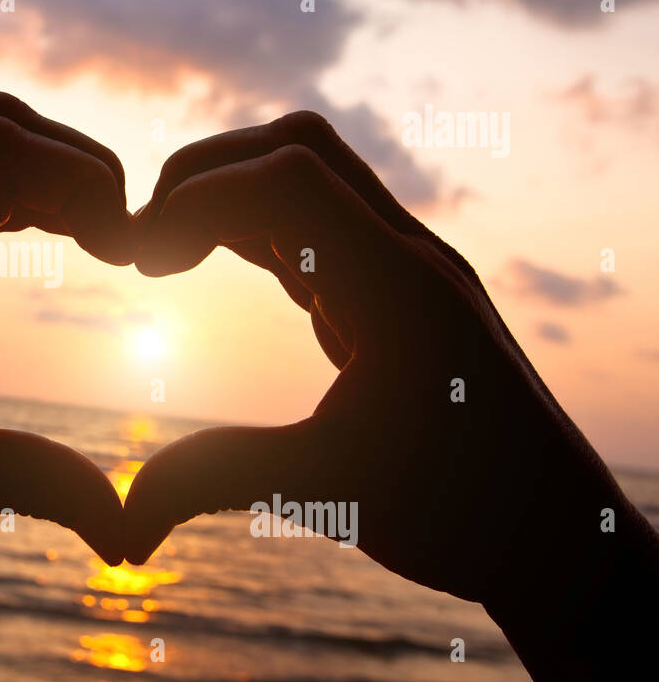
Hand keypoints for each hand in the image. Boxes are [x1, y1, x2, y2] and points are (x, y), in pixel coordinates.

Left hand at [0, 92, 133, 563]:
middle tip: (121, 243)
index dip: (85, 180)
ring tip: (99, 243)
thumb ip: (33, 489)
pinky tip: (48, 246)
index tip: (125, 256)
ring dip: (48, 172)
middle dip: (79, 164)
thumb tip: (127, 535)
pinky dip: (16, 191)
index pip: (3, 150)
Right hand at [122, 112, 656, 674]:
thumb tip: (122, 524)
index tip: (136, 261)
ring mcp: (407, 268)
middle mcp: (409, 257)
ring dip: (228, 197)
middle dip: (204, 177)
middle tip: (140, 247)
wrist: (559, 532)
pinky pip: (318, 223)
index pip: (287, 179)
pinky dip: (254, 228)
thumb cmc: (466, 514)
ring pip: (308, 177)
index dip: (195, 199)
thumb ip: (221, 482)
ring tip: (163, 257)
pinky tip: (212, 268)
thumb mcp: (334, 495)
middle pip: (298, 149)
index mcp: (399, 289)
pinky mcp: (398, 289)